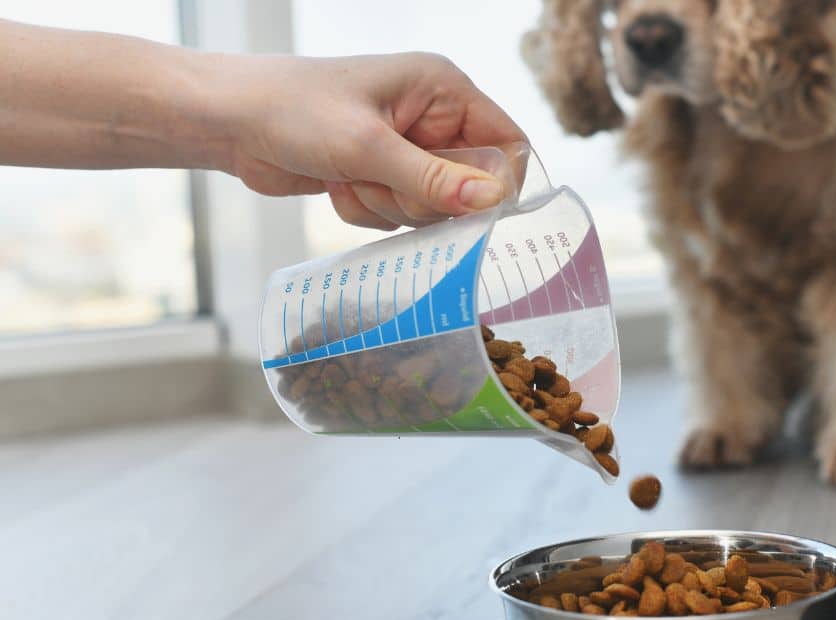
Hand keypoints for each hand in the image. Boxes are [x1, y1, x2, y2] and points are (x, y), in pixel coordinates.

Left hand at [220, 52, 526, 228]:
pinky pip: (400, 214)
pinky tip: (338, 185)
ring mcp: (407, 148)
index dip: (496, 183)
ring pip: (432, 207)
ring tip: (349, 177)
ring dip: (390, 206)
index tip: (468, 211)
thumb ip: (433, 179)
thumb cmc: (292, 110)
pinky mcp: (383, 174)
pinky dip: (369, 210)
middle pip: (471, 185)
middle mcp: (433, 116)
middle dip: (423, 198)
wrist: (227, 121)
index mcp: (443, 89)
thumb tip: (492, 201)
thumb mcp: (367, 147)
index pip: (508, 142)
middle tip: (380, 181)